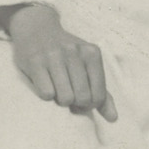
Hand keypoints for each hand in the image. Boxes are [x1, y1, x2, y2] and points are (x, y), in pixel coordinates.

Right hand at [3, 3, 116, 118]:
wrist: (37, 29)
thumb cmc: (66, 54)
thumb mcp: (88, 67)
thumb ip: (103, 93)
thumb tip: (113, 118)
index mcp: (92, 53)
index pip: (99, 96)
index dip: (90, 104)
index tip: (81, 99)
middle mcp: (74, 52)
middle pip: (82, 98)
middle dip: (75, 104)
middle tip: (69, 96)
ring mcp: (54, 56)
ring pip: (65, 98)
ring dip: (60, 100)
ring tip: (58, 90)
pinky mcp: (35, 61)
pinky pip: (46, 93)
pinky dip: (46, 94)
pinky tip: (45, 84)